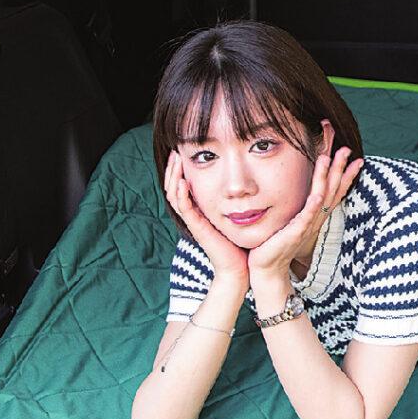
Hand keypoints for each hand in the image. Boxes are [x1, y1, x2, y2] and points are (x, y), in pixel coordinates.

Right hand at [164, 150, 249, 279]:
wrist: (240, 268)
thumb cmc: (240, 242)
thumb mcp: (236, 214)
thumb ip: (235, 200)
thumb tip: (244, 182)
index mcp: (199, 210)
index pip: (182, 185)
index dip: (179, 169)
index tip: (182, 150)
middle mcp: (193, 214)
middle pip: (173, 188)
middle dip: (173, 168)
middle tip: (174, 151)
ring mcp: (194, 221)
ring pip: (175, 196)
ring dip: (174, 176)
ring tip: (176, 159)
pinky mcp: (198, 228)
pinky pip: (185, 209)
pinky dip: (182, 194)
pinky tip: (183, 181)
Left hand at [247, 147, 363, 281]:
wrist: (267, 268)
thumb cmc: (274, 244)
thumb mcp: (288, 220)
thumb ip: (294, 206)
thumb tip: (292, 189)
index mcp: (314, 214)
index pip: (333, 190)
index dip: (345, 173)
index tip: (354, 156)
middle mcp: (314, 218)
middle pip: (332, 189)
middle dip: (340, 168)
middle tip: (347, 149)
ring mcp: (306, 225)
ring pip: (321, 197)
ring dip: (326, 178)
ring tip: (329, 158)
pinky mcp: (295, 233)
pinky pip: (307, 217)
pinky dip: (313, 206)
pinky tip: (318, 194)